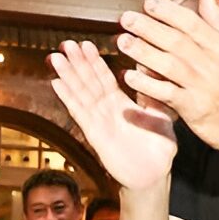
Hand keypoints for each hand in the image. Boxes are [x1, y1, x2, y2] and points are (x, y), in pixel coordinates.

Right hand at [49, 39, 177, 189]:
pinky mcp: (95, 134)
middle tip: (65, 44)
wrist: (155, 175)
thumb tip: (151, 69)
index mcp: (122, 105)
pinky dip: (68, 98)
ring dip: (67, 75)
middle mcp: (107, 111)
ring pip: (80, 94)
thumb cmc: (160, 148)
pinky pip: (80, 113)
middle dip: (76, 63)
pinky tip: (56, 83)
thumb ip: (154, 92)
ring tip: (56, 57)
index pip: (104, 78)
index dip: (94, 62)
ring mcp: (99, 122)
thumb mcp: (162, 114)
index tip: (85, 44)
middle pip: (88, 82)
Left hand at [115, 0, 218, 154]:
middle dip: (148, 27)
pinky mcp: (193, 107)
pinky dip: (147, 84)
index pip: (191, 23)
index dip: (168, 12)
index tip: (148, 4)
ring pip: (169, 64)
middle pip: (176, 40)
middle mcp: (211, 63)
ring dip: (143, 52)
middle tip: (126, 19)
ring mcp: (202, 85)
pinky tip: (130, 76)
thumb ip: (218, 22)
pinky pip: (166, 93)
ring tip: (123, 42)